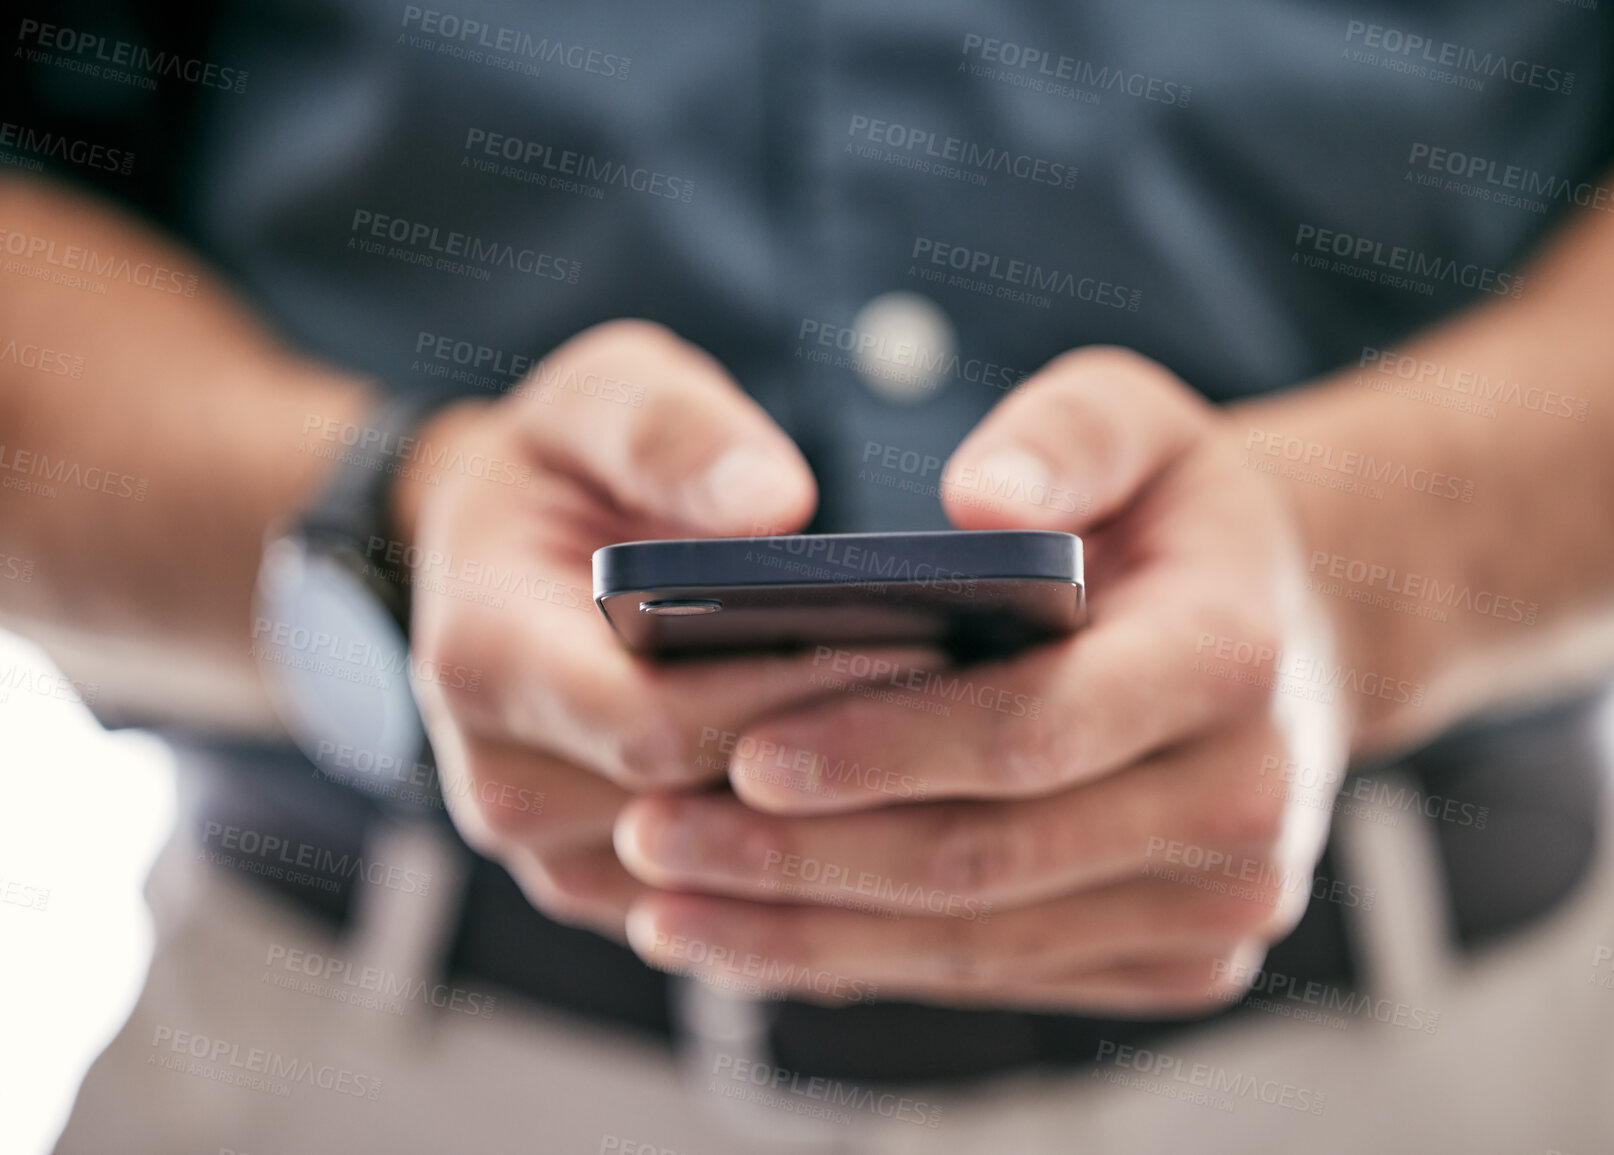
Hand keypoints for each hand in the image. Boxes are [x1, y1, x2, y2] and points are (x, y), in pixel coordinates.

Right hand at [404, 320, 907, 938]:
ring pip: (719, 879)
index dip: (792, 696)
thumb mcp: (601, 397)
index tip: (920, 649)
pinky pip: (721, 904)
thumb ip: (673, 434)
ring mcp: (548, 848)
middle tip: (976, 707)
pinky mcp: (601, 881)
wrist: (495, 548)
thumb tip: (772, 502)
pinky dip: (811, 859)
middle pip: (696, 815)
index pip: (654, 723)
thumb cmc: (560, 467)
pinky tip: (906, 798)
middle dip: (837, 764)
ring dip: (837, 825)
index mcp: (484, 658)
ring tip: (957, 749)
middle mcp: (500, 780)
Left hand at [615, 347, 1354, 1013]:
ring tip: (673, 907)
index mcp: (1230, 655)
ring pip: (980, 940)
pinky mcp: (1184, 957)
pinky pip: (1003, 974)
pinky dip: (873, 964)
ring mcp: (1220, 900)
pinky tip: (763, 938)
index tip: (743, 756)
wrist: (1290, 634)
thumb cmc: (1181, 517)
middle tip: (658, 840)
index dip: (882, 749)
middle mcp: (1243, 799)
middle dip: (806, 858)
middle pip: (986, 857)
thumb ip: (1066, 434)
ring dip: (812, 934)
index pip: (1034, 725)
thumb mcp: (1141, 420)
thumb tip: (980, 500)